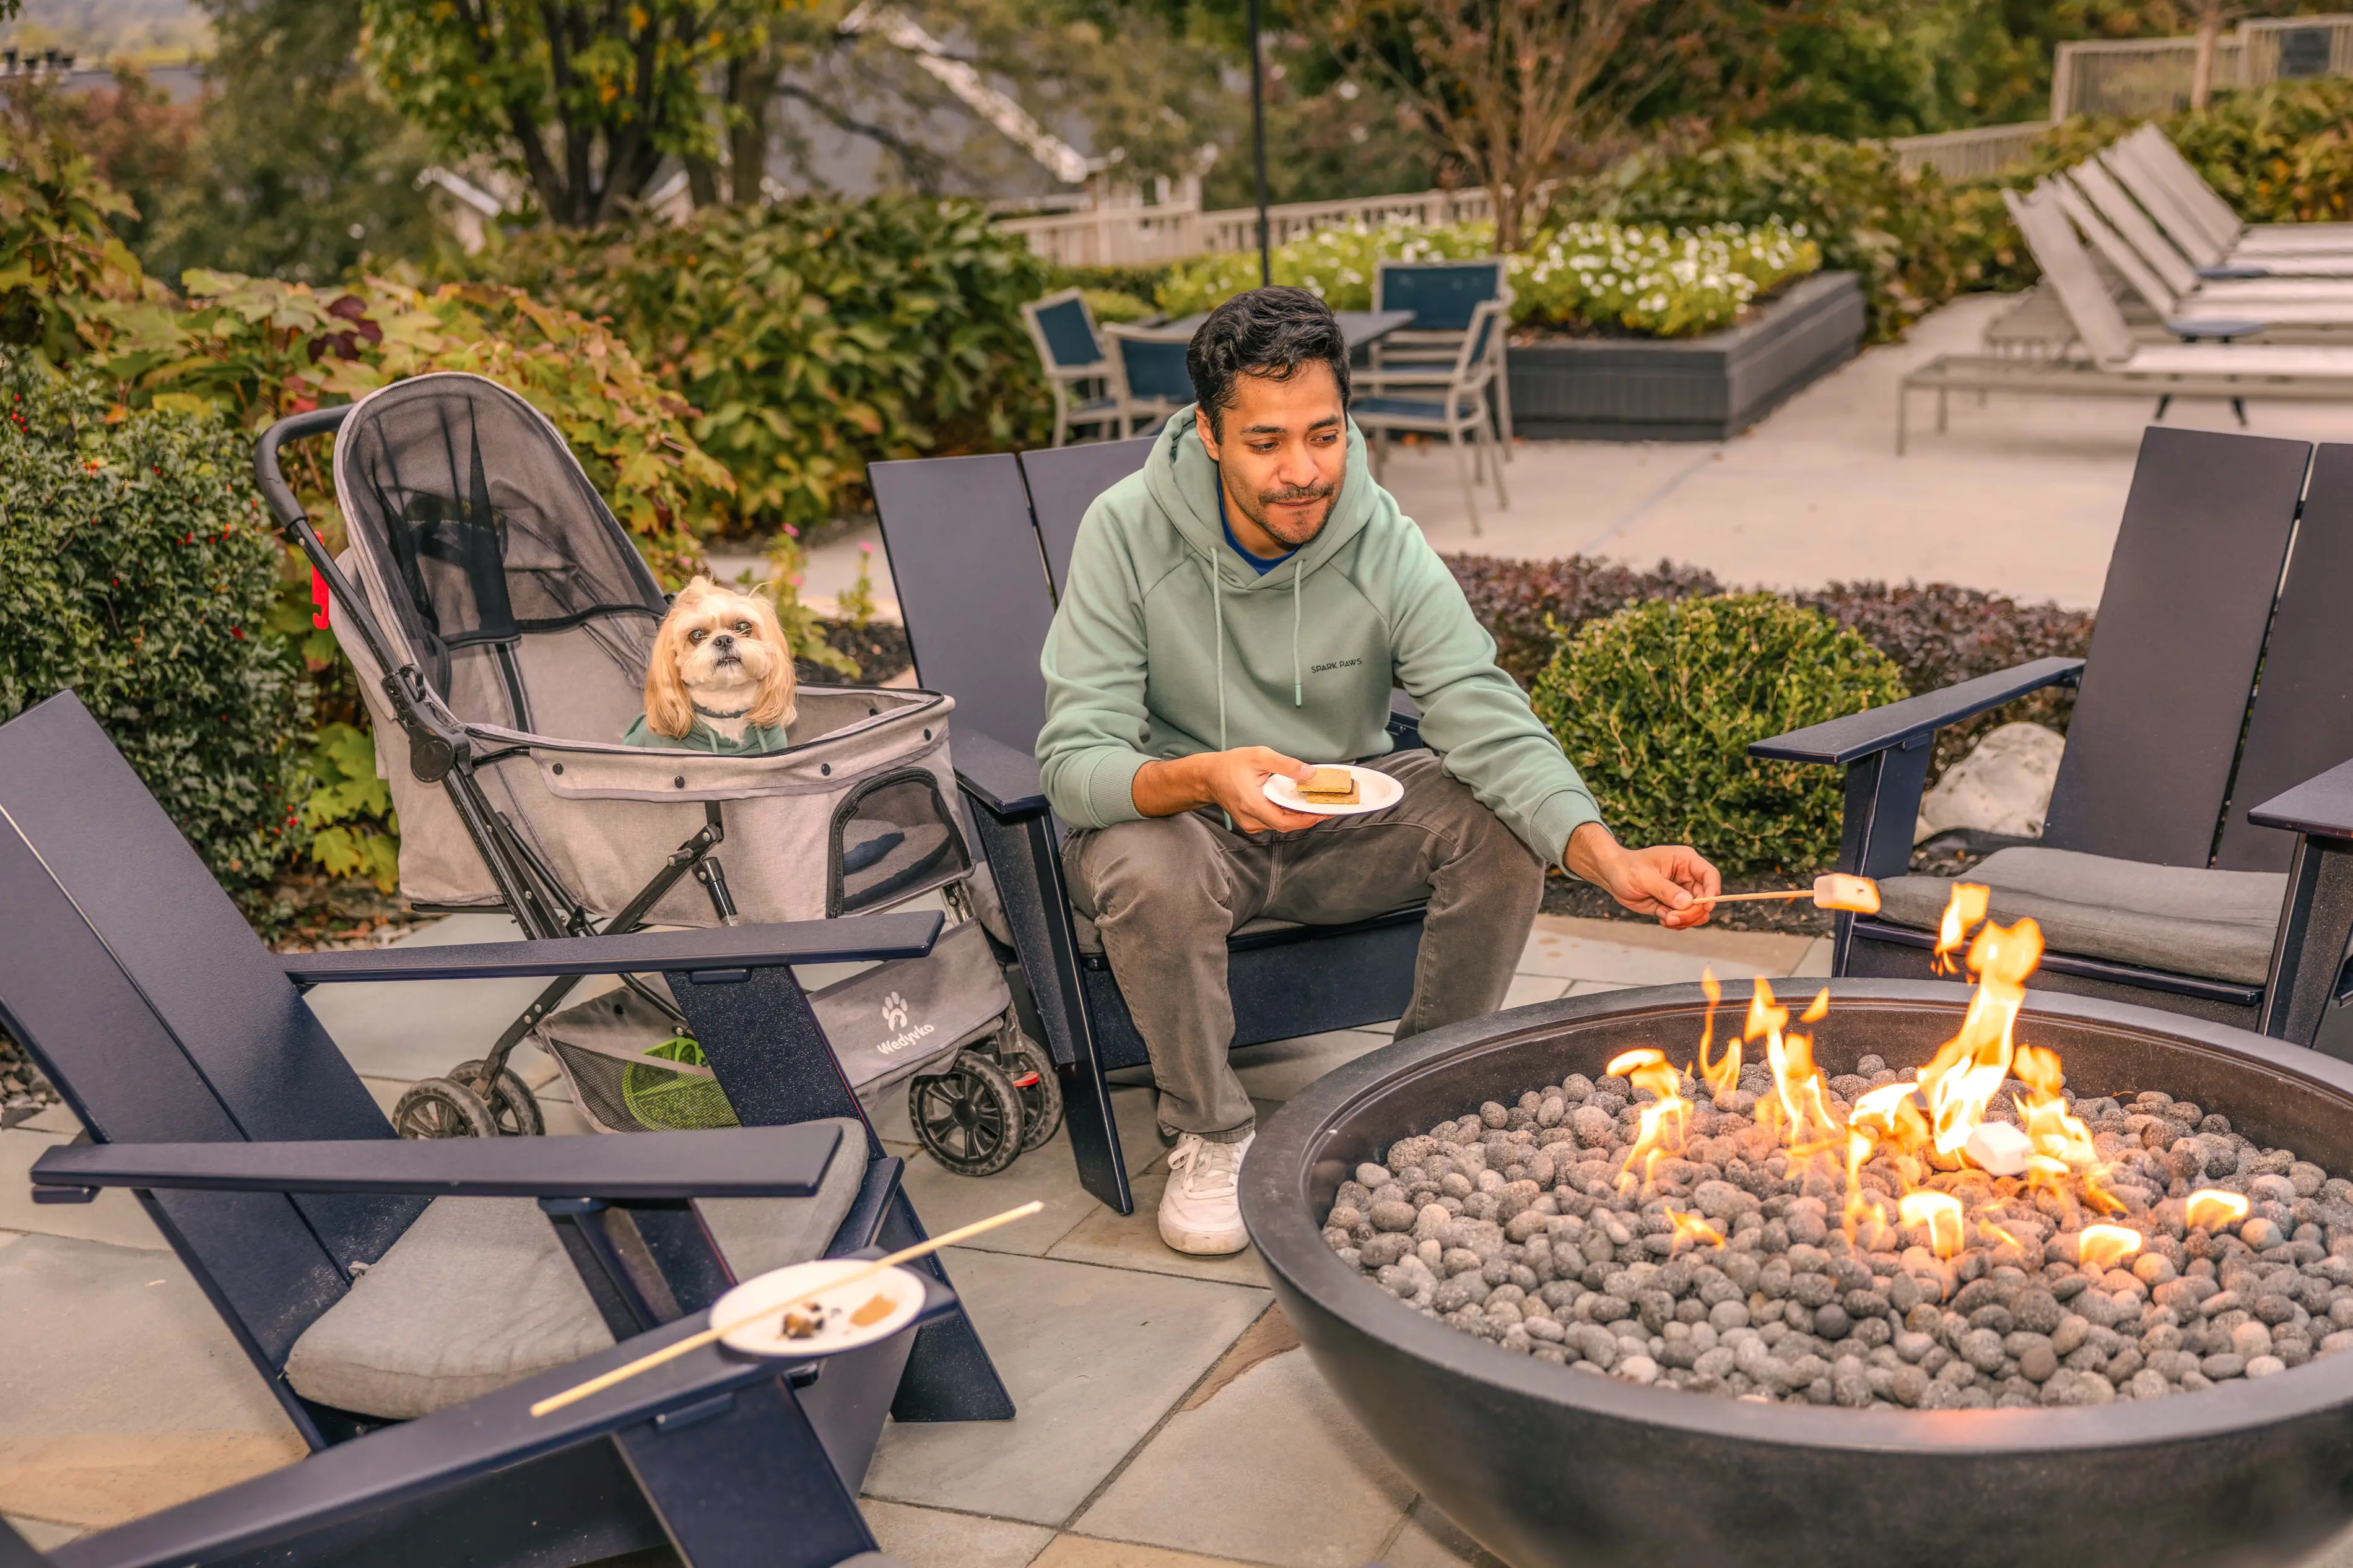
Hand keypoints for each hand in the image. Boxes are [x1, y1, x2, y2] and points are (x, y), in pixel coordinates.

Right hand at [1133, 746, 1323, 833]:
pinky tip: (1295, 803)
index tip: (1325, 812)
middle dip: (1307, 816)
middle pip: (1286, 824)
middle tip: (1326, 805)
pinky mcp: (1251, 821)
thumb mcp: (1260, 757)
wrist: (1207, 776)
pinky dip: (1286, 813)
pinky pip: (1273, 821)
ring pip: (1280, 823)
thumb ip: (1286, 765)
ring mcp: (1250, 823)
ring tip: (1314, 802)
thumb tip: (1310, 774)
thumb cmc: (1230, 765)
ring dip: (1297, 815)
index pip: (1286, 821)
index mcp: (1253, 805)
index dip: (1308, 820)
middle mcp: (1252, 820)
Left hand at [1565, 823, 1721, 929]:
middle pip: (1705, 899)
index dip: (1713, 892)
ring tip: (1665, 919)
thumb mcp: (1644, 877)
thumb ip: (1665, 890)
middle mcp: (1687, 876)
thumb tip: (1687, 902)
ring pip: (1696, 912)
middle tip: (1672, 918)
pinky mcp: (1673, 905)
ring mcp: (1681, 892)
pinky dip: (1675, 923)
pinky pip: (1683, 919)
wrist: (1612, 875)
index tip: (1706, 907)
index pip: (1710, 875)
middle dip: (1692, 912)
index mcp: (1685, 861)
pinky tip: (1661, 919)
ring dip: (1684, 920)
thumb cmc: (1627, 868)